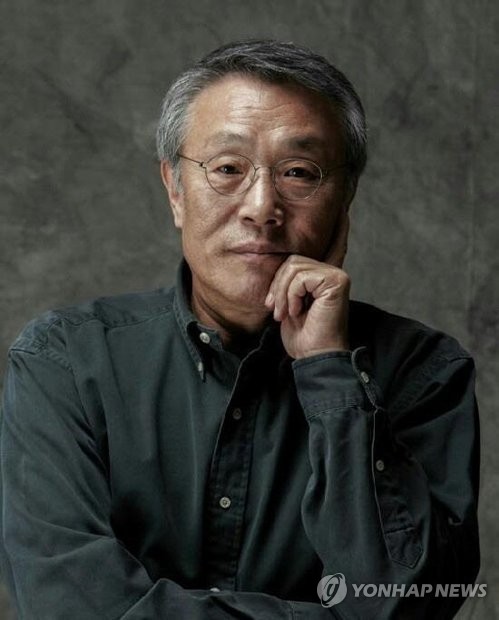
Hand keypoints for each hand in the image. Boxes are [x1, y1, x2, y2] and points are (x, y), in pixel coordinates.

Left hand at [264, 211, 350, 358]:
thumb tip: (283, 261)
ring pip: (292, 266)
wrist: (313, 356)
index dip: (336, 228)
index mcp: (323, 276)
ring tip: (286, 313)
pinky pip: (299, 276)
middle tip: (276, 310)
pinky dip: (290, 295)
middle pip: (291, 259)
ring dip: (281, 293)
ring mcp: (336, 275)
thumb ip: (290, 282)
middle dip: (278, 285)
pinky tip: (296, 311)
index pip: (327, 246)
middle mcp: (333, 271)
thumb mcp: (288, 303)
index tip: (343, 210)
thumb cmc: (301, 335)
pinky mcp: (336, 280)